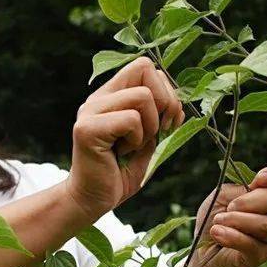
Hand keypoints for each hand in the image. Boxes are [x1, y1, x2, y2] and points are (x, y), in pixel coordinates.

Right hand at [66, 57, 184, 217]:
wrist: (93, 200)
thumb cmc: (121, 172)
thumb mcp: (150, 141)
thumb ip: (162, 119)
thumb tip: (179, 104)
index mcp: (111, 96)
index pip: (144, 66)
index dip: (165, 89)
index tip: (166, 120)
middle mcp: (98, 98)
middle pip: (145, 68)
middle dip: (164, 101)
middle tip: (156, 132)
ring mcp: (90, 111)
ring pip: (142, 96)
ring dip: (150, 126)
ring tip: (133, 145)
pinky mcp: (87, 129)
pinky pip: (131, 120)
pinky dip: (137, 140)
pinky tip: (121, 153)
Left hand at [190, 160, 266, 266]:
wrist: (201, 246)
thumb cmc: (215, 215)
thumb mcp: (222, 194)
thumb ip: (240, 188)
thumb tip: (254, 189)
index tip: (259, 179)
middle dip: (250, 201)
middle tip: (229, 207)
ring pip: (266, 224)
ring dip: (236, 220)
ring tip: (218, 221)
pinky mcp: (261, 255)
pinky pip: (252, 244)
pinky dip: (232, 236)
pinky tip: (217, 232)